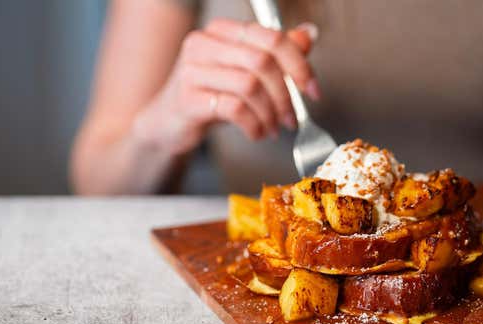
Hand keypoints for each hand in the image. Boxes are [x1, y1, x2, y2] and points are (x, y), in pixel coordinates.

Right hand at [139, 18, 318, 154]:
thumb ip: (276, 53)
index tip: (313, 91)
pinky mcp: (187, 99)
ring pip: (249, 86)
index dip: (299, 65)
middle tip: (292, 119)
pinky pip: (234, 109)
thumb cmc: (211, 96)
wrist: (169, 124)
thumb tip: (309, 35)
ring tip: (273, 128)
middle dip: (285, 95)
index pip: (271, 38)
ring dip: (270, 114)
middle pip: (262, 62)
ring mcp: (192, 70)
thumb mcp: (245, 72)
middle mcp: (203, 43)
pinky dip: (254, 125)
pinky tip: (256, 133)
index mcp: (222, 31)